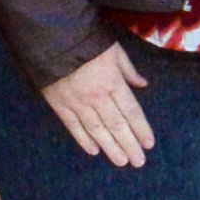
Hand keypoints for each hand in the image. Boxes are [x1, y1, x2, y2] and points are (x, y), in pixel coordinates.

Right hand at [41, 44, 156, 167]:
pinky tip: (93, 150)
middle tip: (138, 162)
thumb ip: (128, 70)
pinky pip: (73, 126)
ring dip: (110, 147)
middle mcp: (96, 96)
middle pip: (116, 125)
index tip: (149, 144)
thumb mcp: (114, 50)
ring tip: (121, 161)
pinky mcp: (58, 104)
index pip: (131, 111)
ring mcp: (76, 102)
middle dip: (128, 145)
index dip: (140, 129)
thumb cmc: (86, 41)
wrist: (51, 38)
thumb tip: (143, 84)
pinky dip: (83, 139)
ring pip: (96, 130)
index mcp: (112, 82)